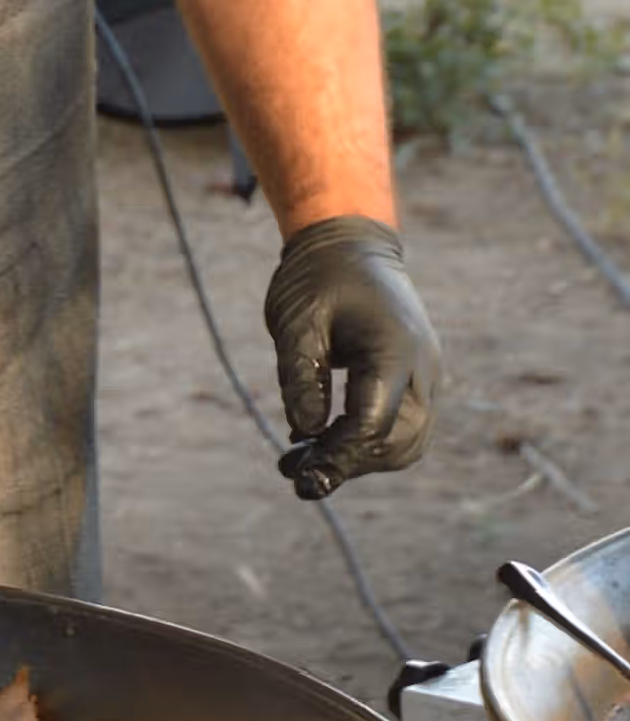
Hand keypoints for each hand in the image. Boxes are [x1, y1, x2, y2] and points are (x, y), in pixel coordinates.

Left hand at [263, 216, 440, 499]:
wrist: (350, 245)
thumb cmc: (320, 277)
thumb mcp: (296, 321)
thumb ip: (301, 376)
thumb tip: (306, 433)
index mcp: (396, 348)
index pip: (374, 423)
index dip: (338, 455)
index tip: (300, 476)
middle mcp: (423, 368)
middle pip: (399, 442)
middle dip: (350, 464)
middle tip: (295, 474)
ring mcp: (425, 376)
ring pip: (406, 443)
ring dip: (358, 460)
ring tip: (299, 466)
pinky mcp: (415, 382)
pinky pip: (401, 429)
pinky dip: (366, 444)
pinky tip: (319, 445)